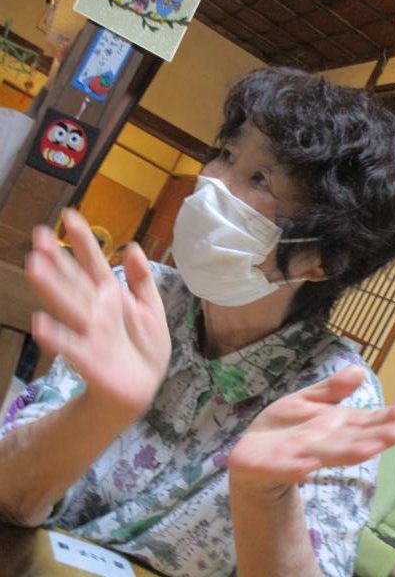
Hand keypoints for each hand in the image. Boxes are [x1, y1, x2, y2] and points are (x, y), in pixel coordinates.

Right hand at [25, 209, 170, 417]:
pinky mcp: (90, 359)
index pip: (94, 264)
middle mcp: (96, 310)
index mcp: (110, 296)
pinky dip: (57, 336)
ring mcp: (91, 333)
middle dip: (59, 259)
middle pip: (75, 281)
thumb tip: (132, 247)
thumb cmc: (144, 346)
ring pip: (70, 306)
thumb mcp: (151, 308)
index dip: (84, 242)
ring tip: (34, 265)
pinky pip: (72, 346)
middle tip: (39, 236)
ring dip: (52, 287)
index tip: (71, 216)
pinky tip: (39, 324)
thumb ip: (141, 279)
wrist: (144, 386)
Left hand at [228, 367, 394, 492]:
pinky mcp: (278, 466)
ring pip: (329, 454)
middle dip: (377, 436)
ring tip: (370, 446)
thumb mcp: (306, 401)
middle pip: (353, 439)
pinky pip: (289, 467)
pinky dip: (298, 467)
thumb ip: (331, 390)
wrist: (251, 454)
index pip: (364, 421)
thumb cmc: (284, 428)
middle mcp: (324, 442)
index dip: (386, 417)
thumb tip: (360, 371)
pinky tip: (308, 466)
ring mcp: (302, 456)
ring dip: (349, 452)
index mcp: (333, 426)